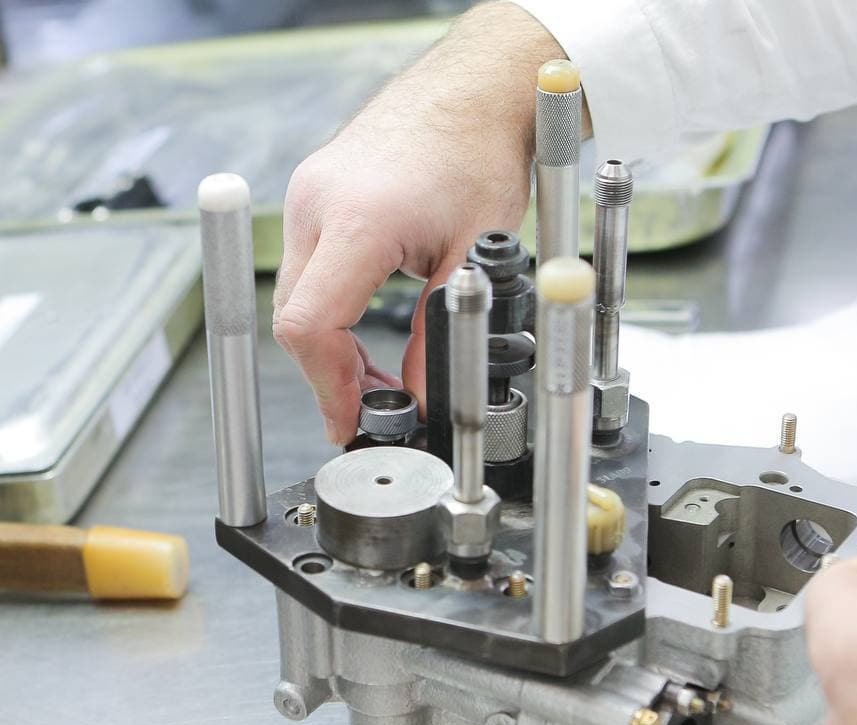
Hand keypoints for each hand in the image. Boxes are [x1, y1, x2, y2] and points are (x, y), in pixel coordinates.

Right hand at [273, 3, 570, 443]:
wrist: (473, 91)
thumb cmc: (480, 153)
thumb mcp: (475, 254)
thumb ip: (441, 332)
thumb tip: (422, 395)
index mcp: (359, 220)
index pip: (310, 326)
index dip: (327, 386)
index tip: (351, 420)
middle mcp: (318, 203)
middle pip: (293, 318)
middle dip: (328, 372)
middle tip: (374, 403)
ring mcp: (309, 195)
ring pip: (296, 296)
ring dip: (327, 343)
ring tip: (375, 374)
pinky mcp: (314, 194)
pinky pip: (306, 269)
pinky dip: (327, 308)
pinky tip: (362, 328)